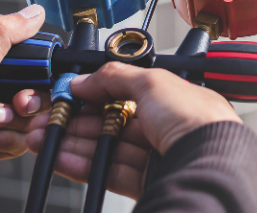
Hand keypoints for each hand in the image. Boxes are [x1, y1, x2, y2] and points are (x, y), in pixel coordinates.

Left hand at [0, 5, 50, 158]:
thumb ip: (8, 29)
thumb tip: (35, 13)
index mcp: (0, 64)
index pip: (36, 65)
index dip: (46, 73)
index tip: (43, 80)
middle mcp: (0, 89)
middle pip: (39, 94)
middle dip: (34, 102)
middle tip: (19, 103)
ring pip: (31, 123)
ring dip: (18, 125)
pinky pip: (15, 145)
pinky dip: (7, 143)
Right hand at [27, 63, 241, 198]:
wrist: (210, 162)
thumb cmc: (197, 118)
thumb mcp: (153, 82)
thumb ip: (116, 77)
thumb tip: (86, 78)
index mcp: (172, 97)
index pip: (126, 92)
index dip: (97, 92)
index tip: (71, 93)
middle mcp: (166, 125)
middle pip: (114, 121)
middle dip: (79, 119)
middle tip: (51, 118)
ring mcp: (157, 154)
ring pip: (109, 146)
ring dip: (75, 141)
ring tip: (44, 137)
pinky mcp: (148, 180)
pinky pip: (110, 170)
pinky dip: (84, 163)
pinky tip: (62, 157)